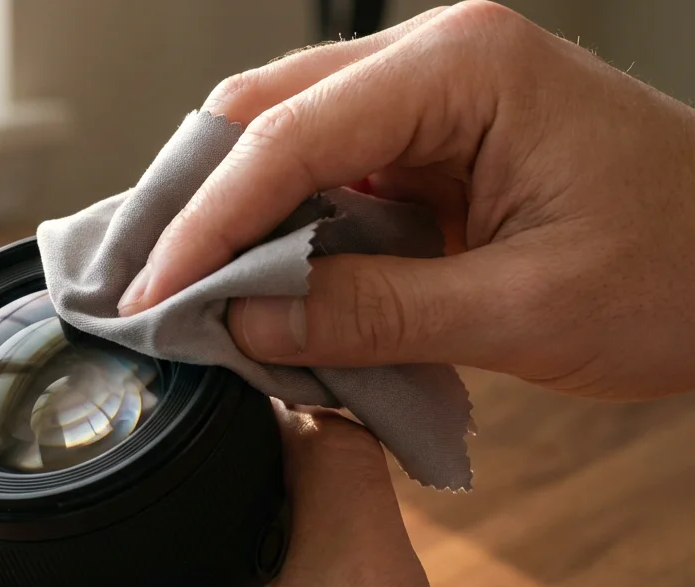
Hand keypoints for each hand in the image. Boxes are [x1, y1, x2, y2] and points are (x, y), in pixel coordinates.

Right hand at [117, 1, 694, 400]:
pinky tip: (258, 287)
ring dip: (232, 222)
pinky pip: (325, 179)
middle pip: (263, 116)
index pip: (287, 136)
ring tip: (189, 296)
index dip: (205, 222)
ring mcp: (430, 99)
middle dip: (195, 206)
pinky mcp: (430, 144)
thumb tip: (250, 324)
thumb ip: (375, 313)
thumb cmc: (687, 267)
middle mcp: (437, 61)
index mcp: (465, 67)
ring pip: (282, 144)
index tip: (154, 292)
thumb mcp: (525, 307)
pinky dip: (281, 235)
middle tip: (146, 287)